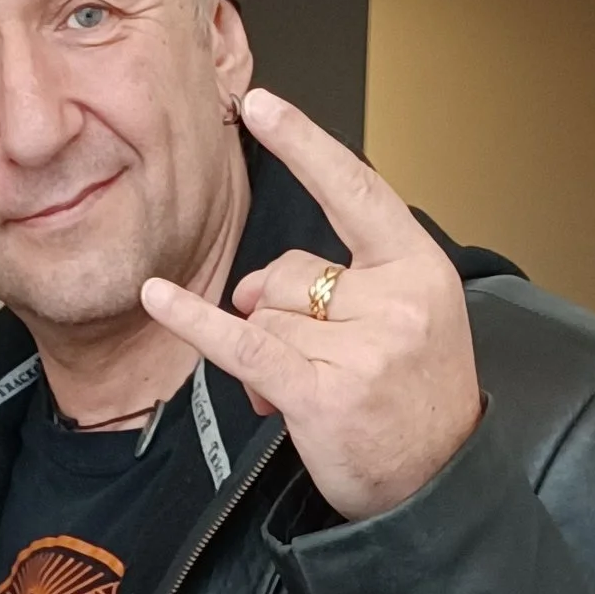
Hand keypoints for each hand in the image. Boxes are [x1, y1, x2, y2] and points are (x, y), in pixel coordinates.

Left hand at [141, 89, 478, 521]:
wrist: (437, 489)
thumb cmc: (415, 402)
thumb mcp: (407, 322)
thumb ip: (342, 283)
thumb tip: (253, 287)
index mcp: (420, 270)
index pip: (356, 190)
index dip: (304, 145)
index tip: (260, 104)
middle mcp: (396, 302)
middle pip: (289, 270)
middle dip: (278, 308)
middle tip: (314, 357)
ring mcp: (362, 349)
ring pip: (265, 316)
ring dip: (267, 355)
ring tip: (308, 391)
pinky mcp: (321, 393)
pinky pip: (241, 343)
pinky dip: (194, 322)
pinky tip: (156, 298)